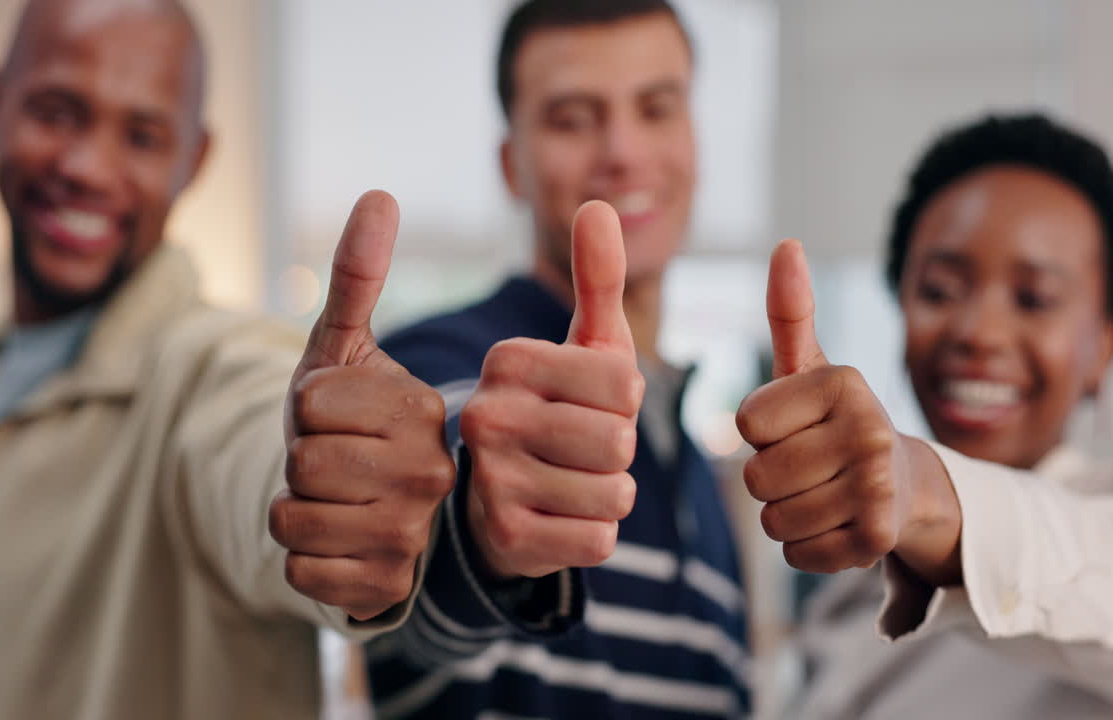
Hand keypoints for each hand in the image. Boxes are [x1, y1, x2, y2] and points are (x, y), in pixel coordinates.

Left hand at [271, 190, 454, 620]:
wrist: (359, 507)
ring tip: (330, 501)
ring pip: (291, 519)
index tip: (335, 419)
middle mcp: (432, 472)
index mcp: (423, 409)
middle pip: (301, 463)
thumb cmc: (344, 423)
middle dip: (295, 462)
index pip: (309, 404)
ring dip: (292, 510)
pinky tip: (333, 544)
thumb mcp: (342, 350)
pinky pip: (299, 570)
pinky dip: (299, 558)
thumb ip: (357, 275)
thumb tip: (379, 193)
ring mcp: (413, 533)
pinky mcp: (387, 585)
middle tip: (330, 464)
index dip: (302, 410)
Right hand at [460, 201, 642, 579]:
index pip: (625, 386)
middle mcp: (486, 416)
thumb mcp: (583, 346)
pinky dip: (595, 534)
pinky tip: (561, 519)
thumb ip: (598, 279)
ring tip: (571, 482)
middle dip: (619, 452)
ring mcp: (490, 481)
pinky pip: (599, 539)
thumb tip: (601, 203)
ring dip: (610, 494)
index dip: (626, 402)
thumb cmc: (558, 412)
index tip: (589, 405)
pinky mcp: (504, 539)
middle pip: (619, 443)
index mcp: (508, 361)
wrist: (501, 499)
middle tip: (580, 450)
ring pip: (615, 494)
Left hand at [735, 239, 960, 582]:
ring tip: (824, 494)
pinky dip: (807, 548)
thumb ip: (791, 312)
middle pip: (756, 476)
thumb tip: (786, 245)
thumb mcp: (810, 368)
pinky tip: (836, 525)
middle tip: (810, 467)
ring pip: (774, 519)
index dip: (762, 431)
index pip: (746, 422)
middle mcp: (869, 430)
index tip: (798, 425)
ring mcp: (877, 487)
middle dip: (770, 478)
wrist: (905, 484)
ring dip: (787, 515)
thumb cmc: (836, 421)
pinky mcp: (878, 539)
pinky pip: (796, 554)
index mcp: (843, 382)